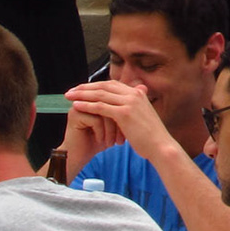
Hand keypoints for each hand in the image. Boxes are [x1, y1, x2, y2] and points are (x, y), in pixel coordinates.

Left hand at [63, 78, 180, 163]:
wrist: (161, 146)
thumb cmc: (151, 135)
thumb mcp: (143, 116)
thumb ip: (135, 108)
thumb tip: (128, 106)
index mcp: (138, 93)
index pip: (112, 84)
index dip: (95, 86)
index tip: (82, 89)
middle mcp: (134, 94)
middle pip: (104, 86)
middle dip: (86, 87)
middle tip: (72, 91)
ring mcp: (130, 102)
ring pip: (100, 95)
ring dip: (82, 95)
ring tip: (69, 96)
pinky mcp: (124, 113)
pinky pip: (101, 107)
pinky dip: (87, 105)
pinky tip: (76, 106)